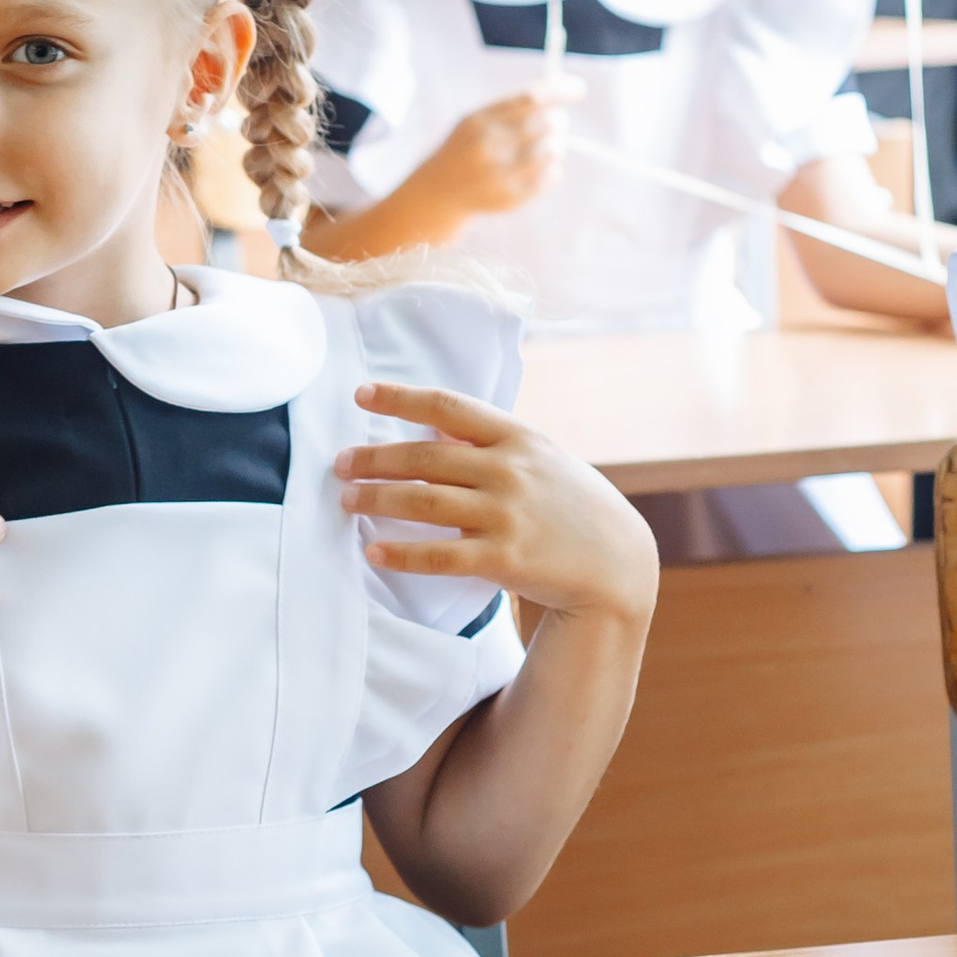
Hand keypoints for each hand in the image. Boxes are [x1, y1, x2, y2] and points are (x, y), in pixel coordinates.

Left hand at [337, 381, 656, 627]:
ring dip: (376, 498)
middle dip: (374, 457)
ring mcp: (507, 515)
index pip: (449, 406)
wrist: (616, 563)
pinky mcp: (505, 559)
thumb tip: (431, 431)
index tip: (360, 394)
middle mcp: (510, 471)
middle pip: (425, 457)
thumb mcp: (539, 458)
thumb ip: (489, 444)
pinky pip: (440, 556)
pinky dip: (402, 553)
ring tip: (346, 500)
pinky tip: (374, 551)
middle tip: (339, 463)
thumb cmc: (569, 505)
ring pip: (424, 503)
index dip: (400, 397)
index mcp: (517, 437)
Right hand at [426, 84, 578, 217]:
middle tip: (557, 122)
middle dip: (558, 121)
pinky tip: (539, 168)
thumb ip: (515, 104)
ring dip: (556, 146)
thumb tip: (560, 85)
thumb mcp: (479, 119)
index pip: (531, 98)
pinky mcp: (510, 198)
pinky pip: (551, 177)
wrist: (440, 190)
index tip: (579, 88)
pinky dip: (552, 169)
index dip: (560, 90)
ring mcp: (499, 175)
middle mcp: (488, 147)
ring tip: (547, 147)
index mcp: (480, 121)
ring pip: (553, 152)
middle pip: (547, 124)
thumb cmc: (469, 146)